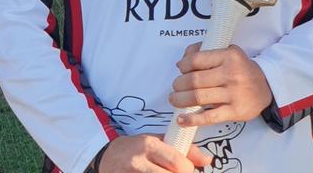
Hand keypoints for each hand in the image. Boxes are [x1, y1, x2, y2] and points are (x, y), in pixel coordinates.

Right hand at [97, 134, 212, 171]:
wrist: (105, 159)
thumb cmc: (134, 149)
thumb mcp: (155, 142)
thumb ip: (181, 149)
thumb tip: (207, 159)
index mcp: (148, 145)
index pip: (178, 162)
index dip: (188, 169)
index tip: (186, 168)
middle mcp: (139, 161)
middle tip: (177, 172)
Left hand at [169, 42, 272, 126]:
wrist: (266, 86)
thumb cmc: (240, 68)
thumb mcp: (227, 52)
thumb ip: (204, 51)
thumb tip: (182, 61)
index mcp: (228, 56)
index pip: (197, 60)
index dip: (183, 65)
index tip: (180, 69)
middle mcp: (231, 74)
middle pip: (195, 80)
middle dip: (179, 84)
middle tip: (176, 87)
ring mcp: (233, 94)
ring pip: (199, 98)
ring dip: (180, 100)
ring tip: (174, 99)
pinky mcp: (235, 112)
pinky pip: (209, 117)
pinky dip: (193, 119)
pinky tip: (181, 120)